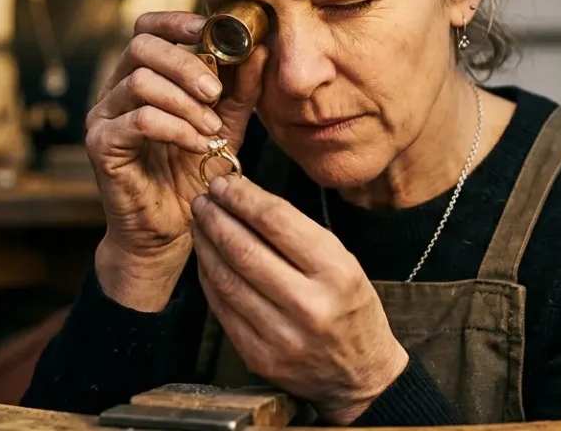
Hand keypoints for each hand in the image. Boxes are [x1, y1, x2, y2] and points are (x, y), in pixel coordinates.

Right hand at [87, 11, 267, 311]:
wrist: (171, 230)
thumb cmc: (192, 174)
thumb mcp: (227, 124)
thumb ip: (239, 87)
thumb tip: (261, 47)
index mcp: (141, 76)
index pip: (147, 27)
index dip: (177, 22)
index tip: (211, 32)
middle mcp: (115, 91)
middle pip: (140, 46)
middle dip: (185, 63)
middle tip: (215, 92)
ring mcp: (103, 117)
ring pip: (140, 82)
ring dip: (185, 101)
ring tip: (210, 127)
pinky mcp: (101, 145)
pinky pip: (139, 120)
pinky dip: (175, 127)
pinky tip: (196, 143)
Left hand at [191, 175, 408, 424]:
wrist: (360, 376)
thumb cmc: (351, 309)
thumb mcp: (344, 264)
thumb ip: (297, 235)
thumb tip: (245, 199)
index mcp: (336, 272)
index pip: (277, 222)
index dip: (243, 198)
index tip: (223, 183)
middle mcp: (308, 304)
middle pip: (244, 249)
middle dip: (216, 218)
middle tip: (202, 200)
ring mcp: (281, 335)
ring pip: (226, 278)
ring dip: (205, 245)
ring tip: (200, 224)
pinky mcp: (259, 356)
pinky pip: (222, 308)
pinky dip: (208, 278)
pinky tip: (205, 259)